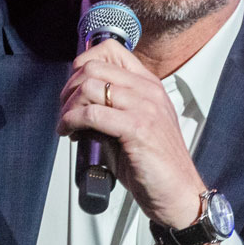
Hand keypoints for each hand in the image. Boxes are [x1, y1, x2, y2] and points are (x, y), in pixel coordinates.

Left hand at [57, 40, 206, 228]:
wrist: (178, 194)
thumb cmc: (156, 165)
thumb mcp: (133, 127)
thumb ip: (111, 109)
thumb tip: (77, 104)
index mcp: (149, 86)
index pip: (111, 51)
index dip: (83, 64)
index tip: (73, 86)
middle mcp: (148, 91)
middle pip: (94, 67)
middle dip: (70, 88)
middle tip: (65, 109)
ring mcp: (145, 108)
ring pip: (90, 87)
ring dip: (69, 106)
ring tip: (67, 124)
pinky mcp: (138, 128)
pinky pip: (93, 114)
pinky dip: (73, 122)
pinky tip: (72, 133)